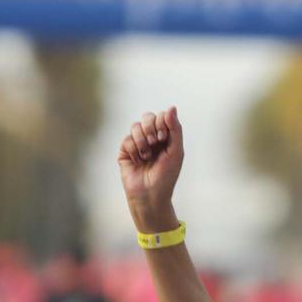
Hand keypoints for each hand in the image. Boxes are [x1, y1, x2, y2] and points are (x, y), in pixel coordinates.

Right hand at [119, 106, 185, 227]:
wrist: (151, 195)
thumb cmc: (166, 176)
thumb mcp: (176, 151)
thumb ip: (175, 129)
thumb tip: (171, 107)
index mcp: (165, 137)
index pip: (162, 116)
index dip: (162, 122)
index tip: (164, 138)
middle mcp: (151, 138)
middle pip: (147, 117)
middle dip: (151, 128)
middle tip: (156, 142)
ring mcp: (137, 144)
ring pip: (135, 126)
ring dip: (142, 140)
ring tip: (147, 156)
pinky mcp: (125, 152)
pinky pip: (126, 140)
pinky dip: (134, 150)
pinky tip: (138, 161)